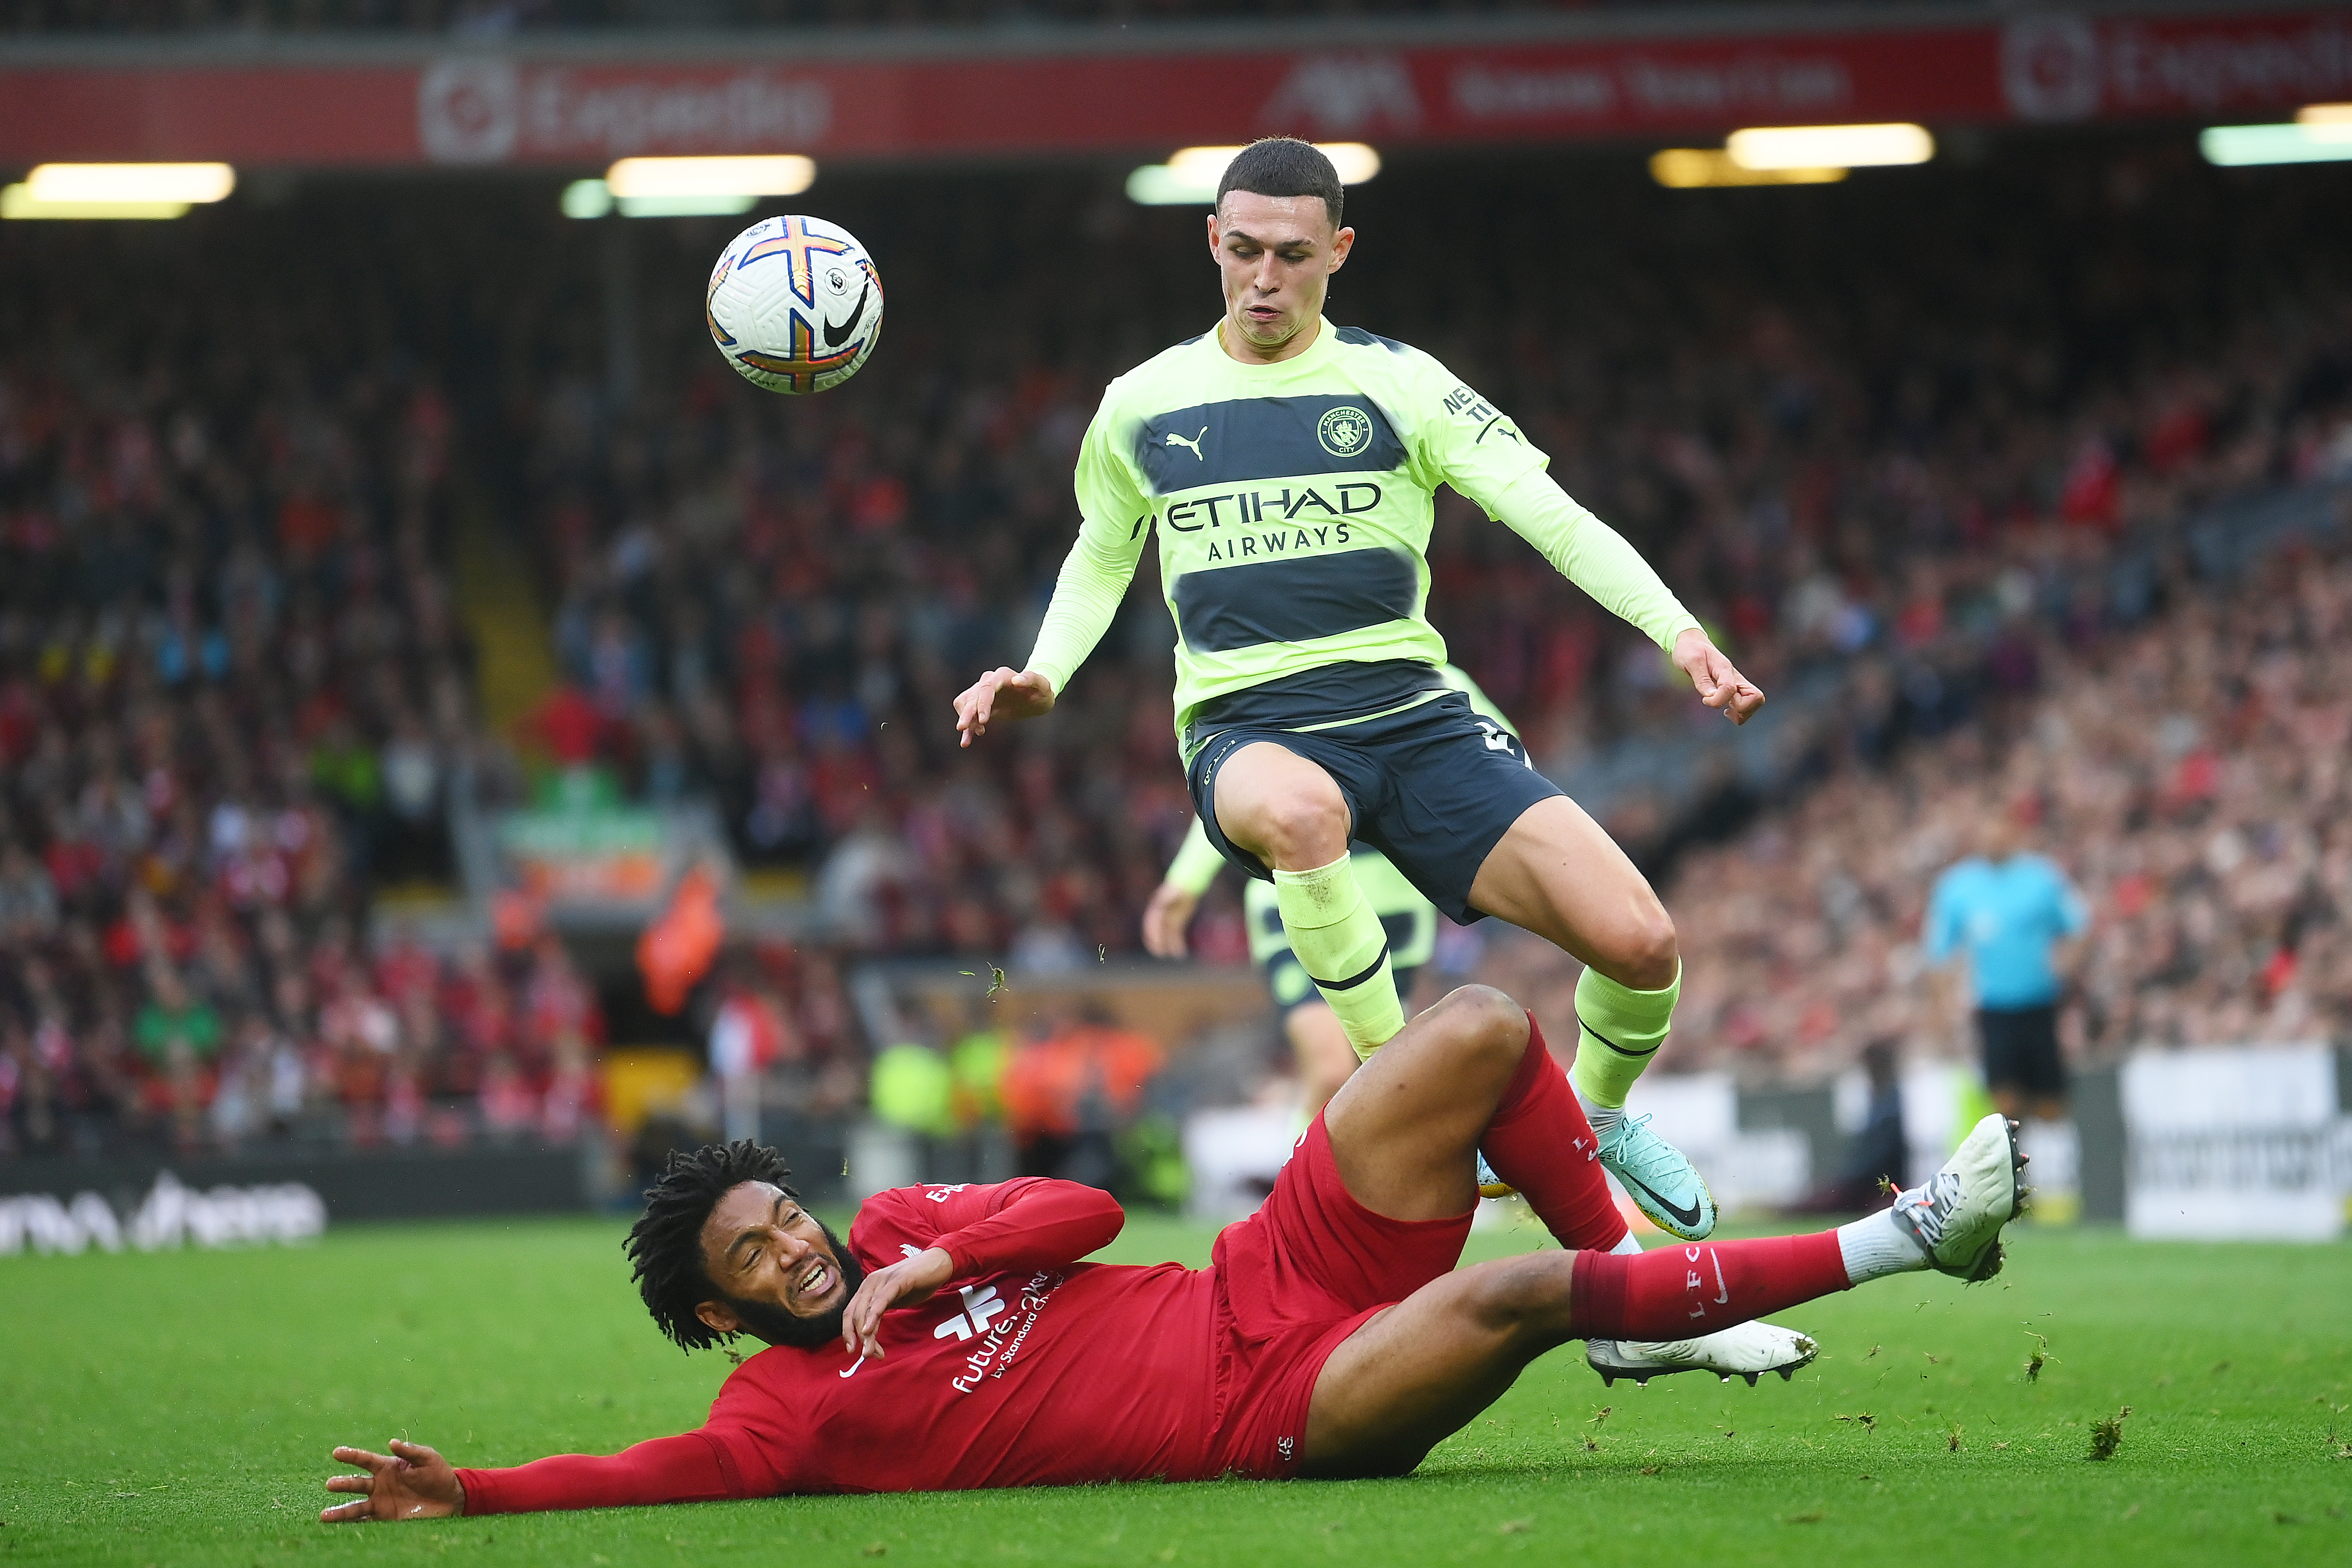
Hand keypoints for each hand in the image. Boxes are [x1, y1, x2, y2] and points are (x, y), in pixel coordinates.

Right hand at [320, 1439, 464, 1522]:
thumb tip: (392, 1442)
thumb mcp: (427, 1458)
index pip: (365, 1460)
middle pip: (357, 1484)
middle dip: (343, 1484)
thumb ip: (410, 1451)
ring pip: (356, 1507)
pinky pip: (367, 1522)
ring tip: (324, 1516)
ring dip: (341, 1512)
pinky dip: (354, 1526)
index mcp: (388, 1466)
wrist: (450, 1498)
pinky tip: (340, 1529)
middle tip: (329, 1484)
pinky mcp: (386, 1518)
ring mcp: (381, 1502)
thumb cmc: (438, 1473)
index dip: (351, 1456)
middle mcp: (380, 1485)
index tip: (336, 1453)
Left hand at [840, 1245, 953, 1362]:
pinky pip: (881, 1301)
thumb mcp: (893, 1300)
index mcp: (867, 1287)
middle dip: (858, 1338)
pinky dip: (873, 1317)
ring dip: (866, 1335)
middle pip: (855, 1314)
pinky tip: (869, 1330)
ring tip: (870, 1352)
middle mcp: (870, 1282)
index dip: (848, 1332)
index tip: (852, 1350)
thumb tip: (870, 1332)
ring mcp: (882, 1280)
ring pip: (866, 1310)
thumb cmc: (917, 1283)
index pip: (850, 1312)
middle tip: (867, 1355)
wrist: (938, 1264)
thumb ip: (880, 1311)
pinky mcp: (896, 1281)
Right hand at [952, 668, 1054, 747]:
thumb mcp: (1042, 686)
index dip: (982, 703)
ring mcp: (983, 693)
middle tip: (963, 727)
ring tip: (977, 734)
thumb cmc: (1041, 690)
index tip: (984, 720)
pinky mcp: (982, 706)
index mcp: (1001, 675)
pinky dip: (967, 729)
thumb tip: (1016, 680)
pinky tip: (965, 742)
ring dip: (966, 719)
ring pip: (966, 703)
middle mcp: (989, 682)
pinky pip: (969, 715)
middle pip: (972, 696)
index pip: (986, 688)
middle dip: (967, 712)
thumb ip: (1031, 679)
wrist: (1036, 698)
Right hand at [1141, 882, 1198, 957]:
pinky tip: (1180, 953)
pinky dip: (1177, 944)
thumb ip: (1169, 897)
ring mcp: (1167, 920)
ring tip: (1169, 955)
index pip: (1152, 923)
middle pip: (1155, 932)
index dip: (1153, 933)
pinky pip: (1175, 936)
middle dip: (1156, 943)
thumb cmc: (1180, 888)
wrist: (1186, 885)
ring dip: (1167, 946)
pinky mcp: (1176, 923)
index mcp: (1157, 909)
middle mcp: (1160, 916)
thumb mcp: (1175, 891)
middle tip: (1158, 953)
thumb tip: (1163, 903)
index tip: (1156, 942)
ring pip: (1165, 936)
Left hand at [1671, 627, 1765, 725]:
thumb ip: (1702, 680)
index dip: (1717, 700)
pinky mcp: (1736, 688)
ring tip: (1726, 711)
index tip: (1704, 699)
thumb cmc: (1690, 650)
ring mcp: (1738, 682)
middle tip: (1724, 708)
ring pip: (1755, 702)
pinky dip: (1740, 713)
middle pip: (1756, 697)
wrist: (1693, 643)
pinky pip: (1748, 704)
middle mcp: (1735, 677)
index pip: (1729, 689)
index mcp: (1724, 669)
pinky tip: (1727, 710)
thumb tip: (1710, 696)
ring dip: (1743, 713)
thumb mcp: (1691, 662)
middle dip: (1741, 709)